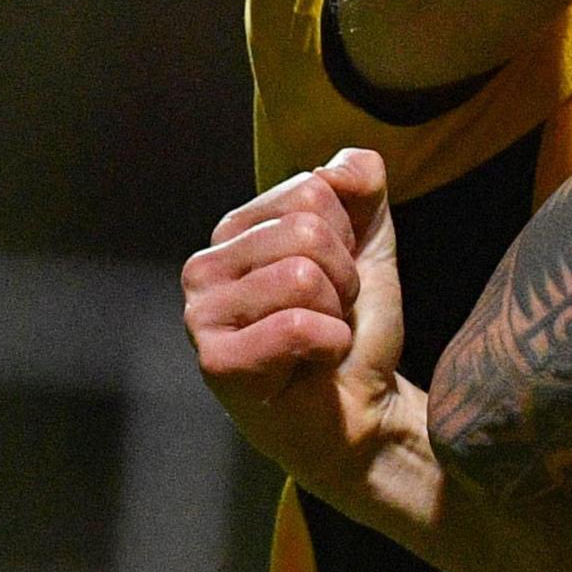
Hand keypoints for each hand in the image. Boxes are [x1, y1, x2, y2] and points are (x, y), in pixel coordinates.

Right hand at [184, 149, 420, 503]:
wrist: (363, 406)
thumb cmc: (355, 325)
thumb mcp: (370, 242)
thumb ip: (362, 186)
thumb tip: (341, 164)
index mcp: (235, 230)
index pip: (313, 188)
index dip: (350, 236)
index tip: (338, 277)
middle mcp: (204, 266)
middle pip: (307, 230)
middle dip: (344, 277)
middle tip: (330, 314)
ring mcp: (201, 315)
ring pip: (302, 275)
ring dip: (336, 313)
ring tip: (319, 338)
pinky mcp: (215, 362)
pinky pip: (297, 325)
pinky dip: (328, 345)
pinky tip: (310, 365)